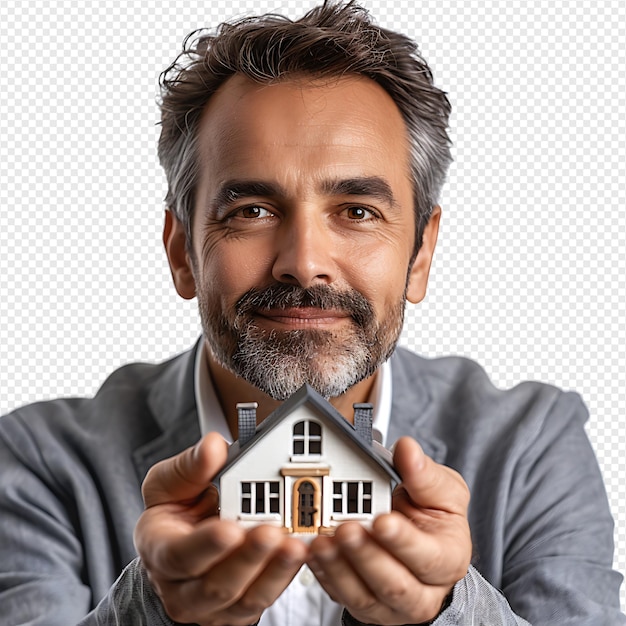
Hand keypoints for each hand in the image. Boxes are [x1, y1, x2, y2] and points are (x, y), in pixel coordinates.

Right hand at [134, 432, 307, 625]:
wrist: (184, 539)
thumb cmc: (175, 510)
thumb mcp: (172, 481)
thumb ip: (191, 465)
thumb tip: (212, 447)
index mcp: (160, 552)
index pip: (180, 556)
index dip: (207, 545)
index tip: (230, 529)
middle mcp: (183, 589)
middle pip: (217, 585)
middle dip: (249, 558)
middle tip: (271, 532)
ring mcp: (213, 606)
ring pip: (246, 599)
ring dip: (274, 572)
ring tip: (295, 545)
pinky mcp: (241, 609)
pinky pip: (265, 598)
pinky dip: (285, 576)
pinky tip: (301, 553)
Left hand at [308, 436, 470, 624]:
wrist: (415, 535)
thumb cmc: (432, 514)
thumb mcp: (442, 490)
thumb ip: (425, 473)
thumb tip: (407, 450)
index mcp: (448, 559)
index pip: (427, 557)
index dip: (403, 540)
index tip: (382, 519)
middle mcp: (421, 590)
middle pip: (393, 584)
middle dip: (365, 555)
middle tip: (345, 528)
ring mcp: (389, 603)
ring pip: (362, 595)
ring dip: (338, 566)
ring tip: (322, 540)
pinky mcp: (361, 603)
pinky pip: (338, 594)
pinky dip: (322, 572)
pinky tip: (311, 551)